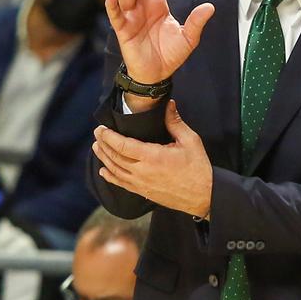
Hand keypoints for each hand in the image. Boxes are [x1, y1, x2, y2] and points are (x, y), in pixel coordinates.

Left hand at [93, 100, 213, 215]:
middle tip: (97, 134)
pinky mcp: (144, 192)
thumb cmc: (198, 167)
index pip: (122, 145)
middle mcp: (142, 171)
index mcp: (152, 157)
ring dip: (103, 158)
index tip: (101, 128)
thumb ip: (175, 122)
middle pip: (114, 157)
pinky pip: (121, 184)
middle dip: (103, 144)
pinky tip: (104, 171)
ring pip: (115, 170)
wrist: (204, 195)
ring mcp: (141, 184)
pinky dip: (110, 176)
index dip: (108, 136)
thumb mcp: (190, 141)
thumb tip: (168, 104)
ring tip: (97, 147)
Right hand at [105, 0, 214, 84]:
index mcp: (158, 4)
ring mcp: (132, 16)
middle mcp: (143, 6)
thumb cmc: (171, 54)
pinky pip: (116, 15)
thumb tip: (210, 6)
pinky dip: (112, 6)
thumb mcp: (188, 37)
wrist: (157, 74)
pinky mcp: (123, 30)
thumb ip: (197, 21)